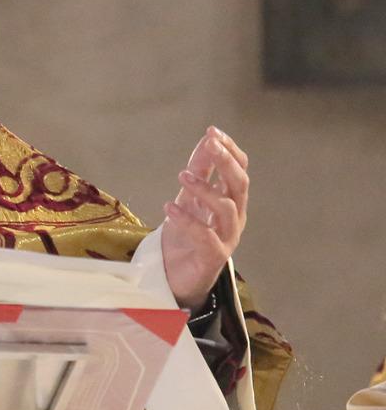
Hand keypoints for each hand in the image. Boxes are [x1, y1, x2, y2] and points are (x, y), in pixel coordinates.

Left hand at [160, 126, 248, 309]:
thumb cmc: (187, 236)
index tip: (212, 132)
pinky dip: (188, 220)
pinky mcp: (213, 257)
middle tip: (210, 145)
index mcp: (230, 200)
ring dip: (205, 188)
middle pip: (239, 185)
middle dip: (226, 162)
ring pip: (226, 208)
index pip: (239, 170)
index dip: (229, 150)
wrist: (177, 277)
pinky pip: (205, 237)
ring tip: (182, 176)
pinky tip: (169, 208)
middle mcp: (233, 217)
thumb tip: (208, 139)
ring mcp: (226, 237)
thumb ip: (200, 171)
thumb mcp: (190, 197)